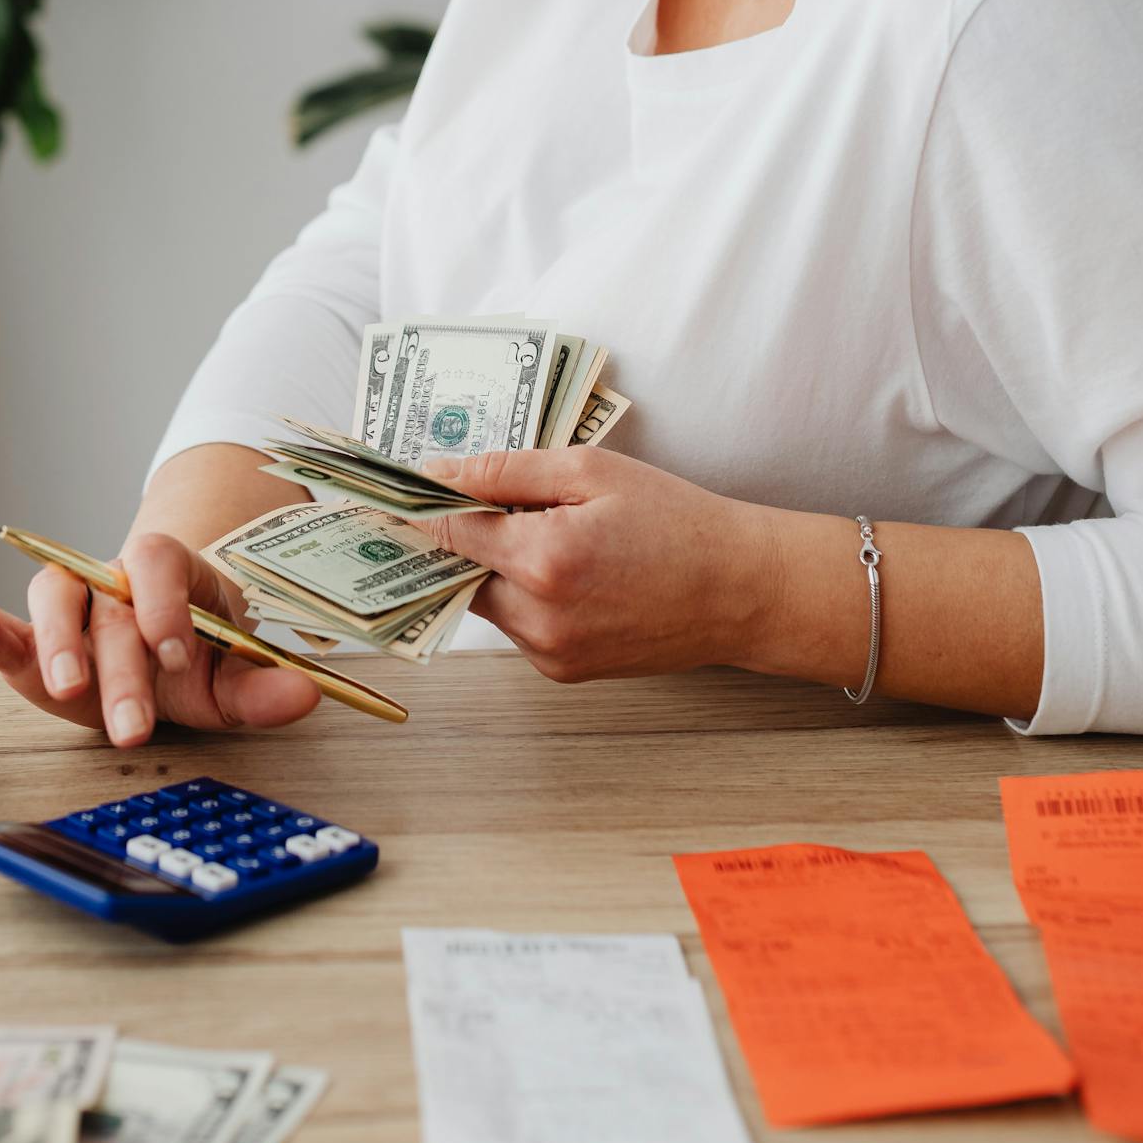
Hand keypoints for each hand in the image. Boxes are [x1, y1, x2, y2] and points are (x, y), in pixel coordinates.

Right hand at [0, 530, 320, 748]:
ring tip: (65, 688)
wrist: (163, 652)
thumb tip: (306, 695)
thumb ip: (264, 687)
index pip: (160, 565)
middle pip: (110, 606)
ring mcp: (70, 607)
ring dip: (56, 641)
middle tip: (134, 724)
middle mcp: (112, 579)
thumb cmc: (196, 659)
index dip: (165, 605)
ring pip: (52, 600)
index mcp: (167, 572)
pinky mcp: (31, 642)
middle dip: (120, 667)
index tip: (178, 656)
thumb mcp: (233, 676)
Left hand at [417, 446, 774, 684]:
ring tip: (553, 534)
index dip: (423, 504)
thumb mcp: (591, 470)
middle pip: (460, 570)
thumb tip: (439, 475)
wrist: (740, 591)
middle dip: (468, 535)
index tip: (401, 487)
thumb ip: (507, 472)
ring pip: (487, 601)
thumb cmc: (676, 520)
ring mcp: (550, 653)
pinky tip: (574, 571)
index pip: (448, 531)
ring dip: (498, 567)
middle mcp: (538, 618)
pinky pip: (517, 626)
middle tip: (495, 502)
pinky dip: (526, 595)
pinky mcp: (563, 672)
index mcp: (543, 560)